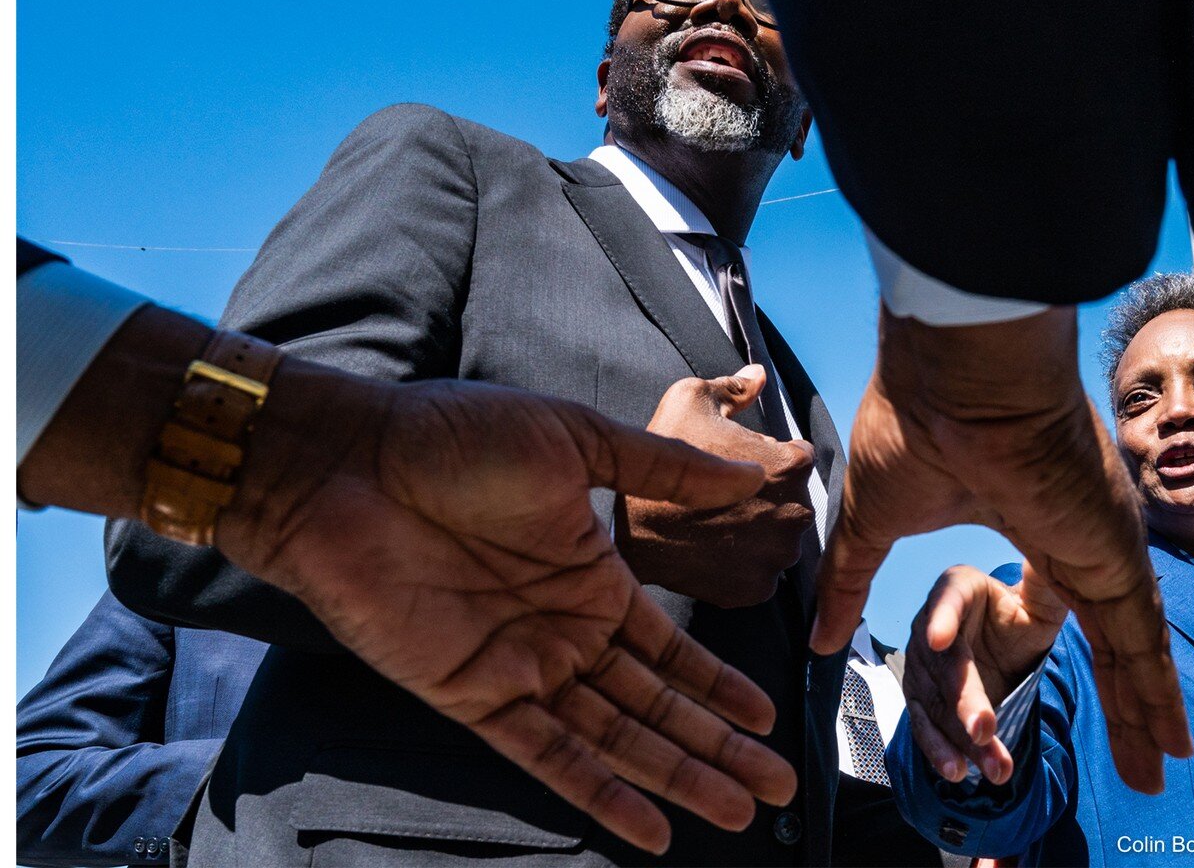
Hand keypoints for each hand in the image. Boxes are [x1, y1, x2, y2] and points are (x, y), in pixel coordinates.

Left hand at [216, 365, 796, 854]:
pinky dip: (599, 792)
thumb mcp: (572, 438)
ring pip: (614, 736)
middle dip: (715, 746)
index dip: (716, 684)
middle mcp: (560, 629)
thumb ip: (660, 467)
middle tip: (774, 785)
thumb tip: (746, 473)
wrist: (347, 462)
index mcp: (586, 573)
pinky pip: (546, 754)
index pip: (667, 646)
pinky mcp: (470, 695)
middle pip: (654, 704)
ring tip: (735, 811)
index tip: (766, 716)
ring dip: (676, 775)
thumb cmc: (452, 438)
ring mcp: (518, 666)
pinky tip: (648, 828)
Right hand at [619, 365, 815, 607]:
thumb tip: (761, 375)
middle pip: (794, 499)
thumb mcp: (690, 400)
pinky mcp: (757, 589)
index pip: (799, 456)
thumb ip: (734, 388)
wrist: (629, 530)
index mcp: (790, 466)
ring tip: (719, 523)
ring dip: (760, 532)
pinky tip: (715, 549)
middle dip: (768, 495)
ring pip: (780, 539)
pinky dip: (744, 564)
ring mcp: (778, 557)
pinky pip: (761, 573)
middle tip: (725, 495)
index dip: (768, 456)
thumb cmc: (658, 460)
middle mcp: (796, 515)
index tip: (740, 463)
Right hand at [815, 306, 1190, 793]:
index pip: (1060, 605)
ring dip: (1146, 715)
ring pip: (1133, 653)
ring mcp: (1103, 553)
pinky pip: (1141, 647)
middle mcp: (1078, 541)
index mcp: (1030, 522)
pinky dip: (1155, 699)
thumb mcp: (874, 522)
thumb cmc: (915, 422)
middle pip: (1108, 641)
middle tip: (1146, 760)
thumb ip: (851, 582)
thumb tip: (820, 636)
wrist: (956, 377)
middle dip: (1127, 701)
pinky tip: (1169, 744)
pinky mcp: (1114, 562)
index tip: (1085, 686)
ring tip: (1161, 770)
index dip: (1072, 647)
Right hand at [903, 564, 1067, 785]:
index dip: (942, 618)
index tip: (940, 639)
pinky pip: (925, 726)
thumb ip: (1044, 587)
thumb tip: (1049, 561)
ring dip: (960, 739)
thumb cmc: (1021, 619)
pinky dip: (939, 750)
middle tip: (985, 728)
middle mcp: (928, 624)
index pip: (947, 599)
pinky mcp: (920, 699)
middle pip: (945, 665)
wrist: (1003, 648)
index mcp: (957, 588)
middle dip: (964, 700)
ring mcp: (920, 665)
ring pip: (937, 703)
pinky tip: (957, 771)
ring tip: (992, 768)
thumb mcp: (1040, 602)